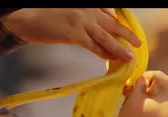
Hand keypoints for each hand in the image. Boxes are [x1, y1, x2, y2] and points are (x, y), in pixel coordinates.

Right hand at [1, 8, 140, 60]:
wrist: (28, 19)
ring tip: (130, 56)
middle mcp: (87, 11)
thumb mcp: (69, 14)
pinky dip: (103, 53)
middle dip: (127, 35)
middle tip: (138, 44)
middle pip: (113, 25)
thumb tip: (97, 31)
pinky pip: (93, 46)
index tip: (128, 36)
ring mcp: (81, 21)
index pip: (108, 16)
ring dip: (119, 48)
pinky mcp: (74, 33)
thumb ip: (84, 20)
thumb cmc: (47, 18)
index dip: (120, 27)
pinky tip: (111, 59)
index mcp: (87, 5)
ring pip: (106, 37)